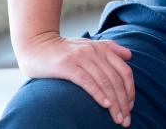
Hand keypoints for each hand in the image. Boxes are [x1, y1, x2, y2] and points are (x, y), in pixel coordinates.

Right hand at [15, 32, 135, 125]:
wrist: (36, 45)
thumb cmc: (62, 50)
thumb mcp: (88, 45)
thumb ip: (109, 48)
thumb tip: (129, 55)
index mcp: (102, 49)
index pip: (124, 71)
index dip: (130, 90)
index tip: (130, 107)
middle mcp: (95, 52)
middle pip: (116, 80)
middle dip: (123, 102)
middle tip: (126, 120)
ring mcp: (81, 58)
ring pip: (104, 82)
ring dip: (114, 103)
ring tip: (117, 118)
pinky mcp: (67, 65)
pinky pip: (87, 81)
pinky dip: (98, 93)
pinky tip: (105, 105)